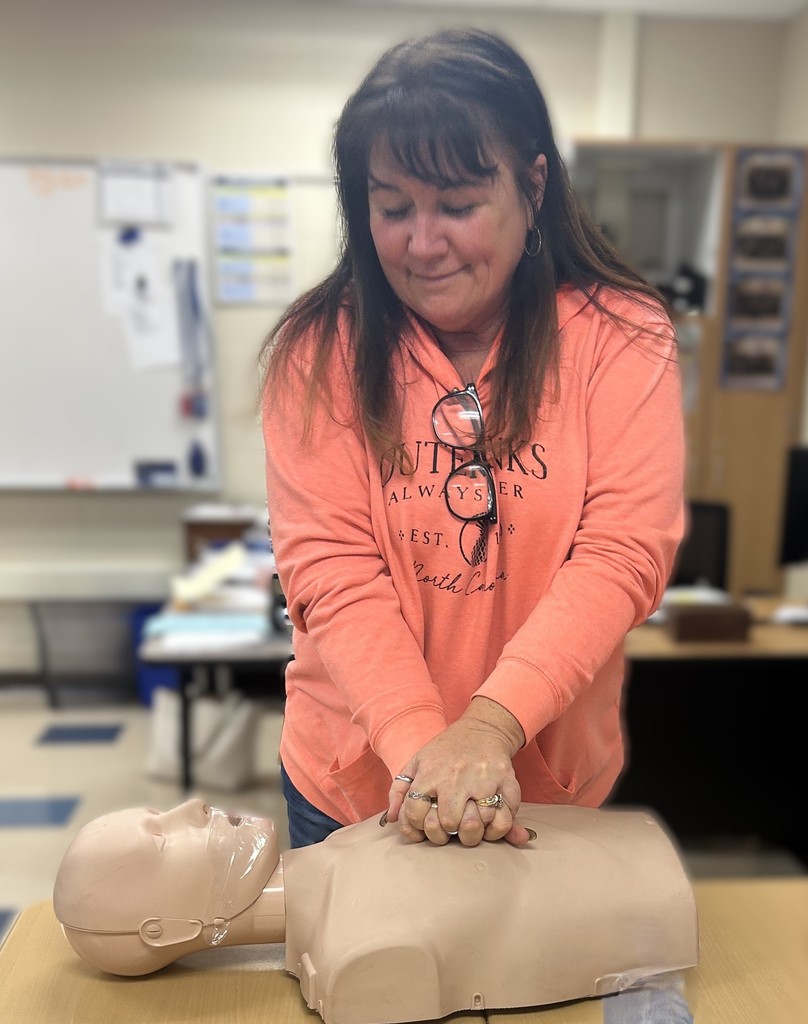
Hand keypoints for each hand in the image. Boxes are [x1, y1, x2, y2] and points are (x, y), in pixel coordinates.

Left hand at [384, 697, 530, 847]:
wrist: (482, 729)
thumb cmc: (446, 751)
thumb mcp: (417, 762)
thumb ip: (399, 791)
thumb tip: (392, 819)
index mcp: (430, 773)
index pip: (415, 813)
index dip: (417, 825)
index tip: (426, 820)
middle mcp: (455, 778)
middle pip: (447, 823)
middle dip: (446, 831)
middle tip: (450, 825)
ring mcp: (482, 781)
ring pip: (474, 825)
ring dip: (471, 832)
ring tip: (469, 825)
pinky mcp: (505, 783)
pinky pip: (502, 821)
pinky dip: (496, 831)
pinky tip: (488, 824)